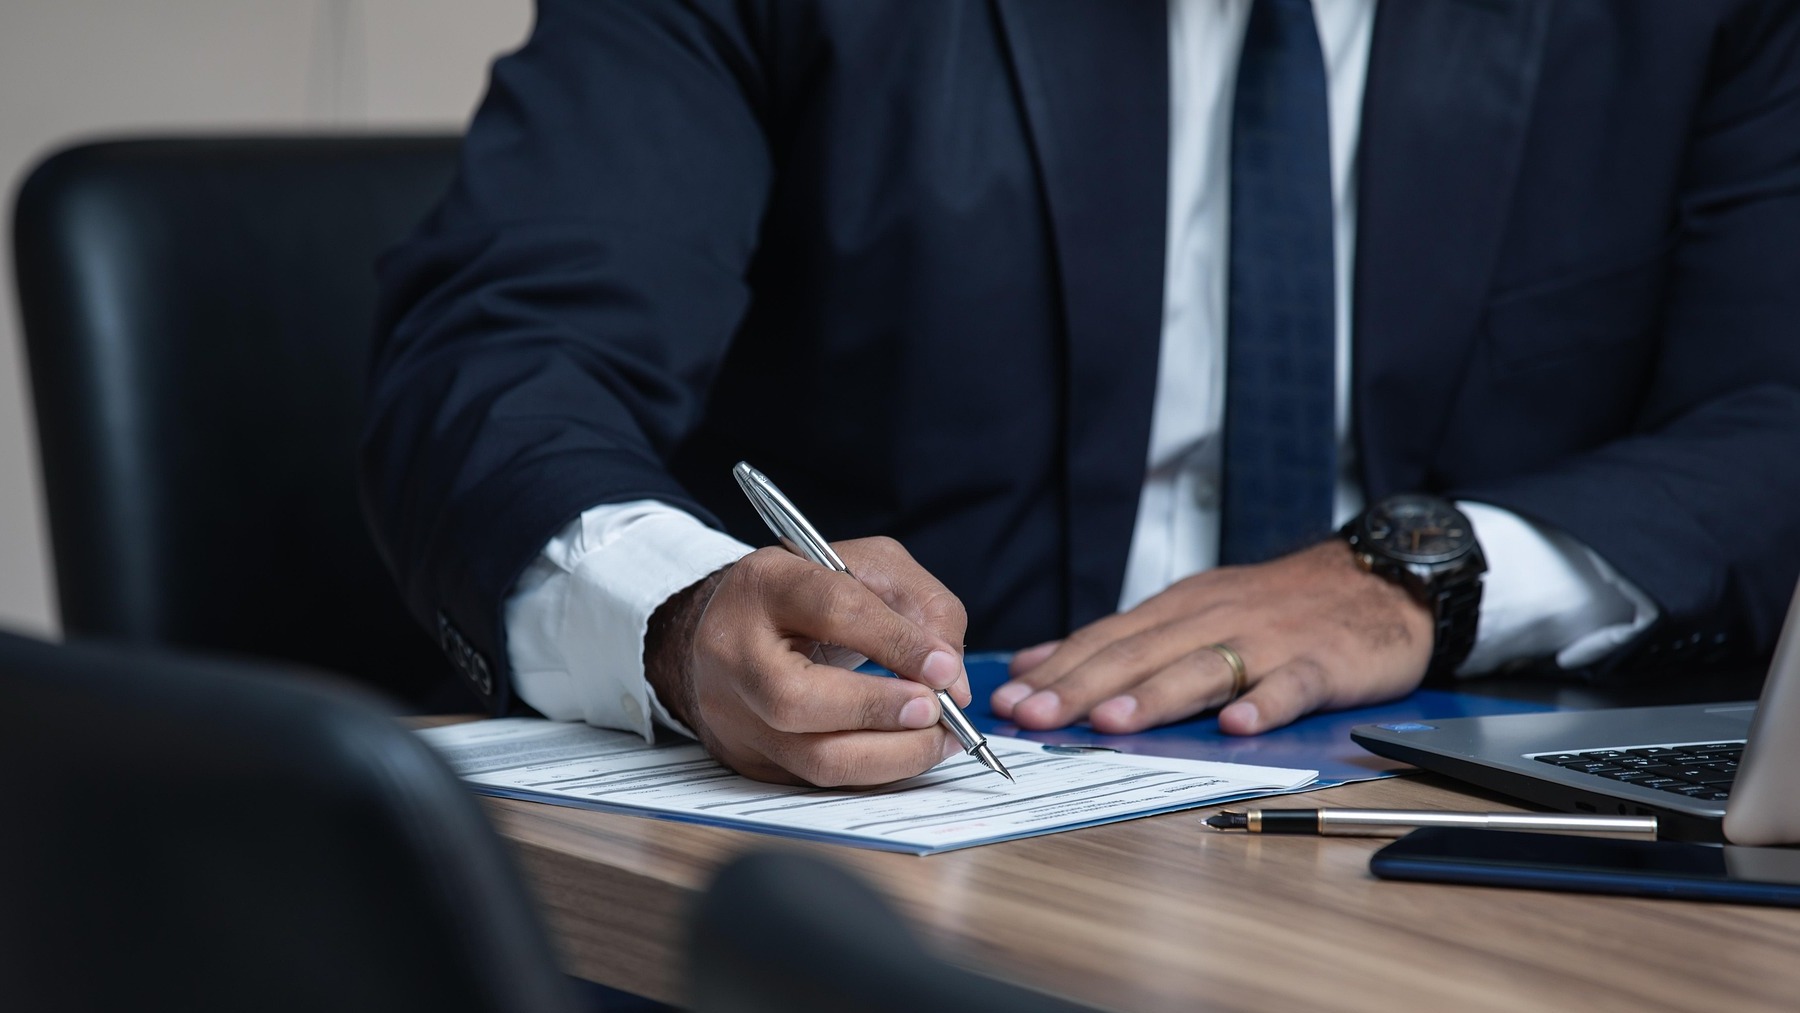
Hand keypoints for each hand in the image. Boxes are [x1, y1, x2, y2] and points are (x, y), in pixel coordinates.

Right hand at [645, 537, 969, 785]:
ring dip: (890, 756)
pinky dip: (875, 772)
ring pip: (811, 757)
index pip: (831, 610)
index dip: (896, 642)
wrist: (736, 628)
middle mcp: (733, 652)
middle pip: (796, 699)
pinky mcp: (747, 757)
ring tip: (937, 740)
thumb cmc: (813, 595)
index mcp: (764, 586)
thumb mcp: (871, 569)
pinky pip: (819, 781)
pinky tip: (906, 752)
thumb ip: (923, 607)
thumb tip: (952, 683)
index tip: (946, 668)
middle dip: (879, 711)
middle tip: (935, 711)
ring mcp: (732, 713)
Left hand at [990, 540, 1432, 734]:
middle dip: (1082, 686)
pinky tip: (1239, 726)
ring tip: (1113, 721)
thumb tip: (1036, 664)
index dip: (1057, 670)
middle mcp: (1213, 620)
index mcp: (1178, 610)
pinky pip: (1291, 684)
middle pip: (1139, 655)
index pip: (1105, 640)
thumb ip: (1119, 640)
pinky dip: (1266, 703)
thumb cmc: (1276, 606)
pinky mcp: (1321, 661)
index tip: (1010, 699)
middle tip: (1036, 715)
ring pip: (1202, 667)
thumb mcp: (1190, 610)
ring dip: (1156, 696)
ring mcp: (1267, 640)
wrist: (1377, 579)